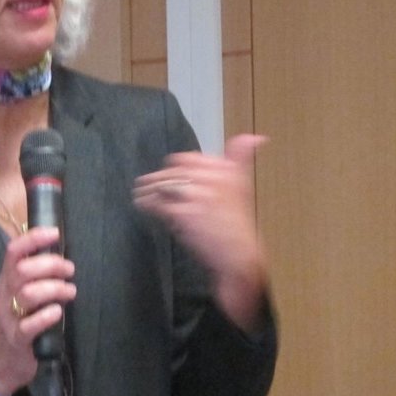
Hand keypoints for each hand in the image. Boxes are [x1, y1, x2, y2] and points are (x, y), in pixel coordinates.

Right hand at [0, 226, 76, 395]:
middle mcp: (5, 294)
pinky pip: (29, 325)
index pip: (14, 251)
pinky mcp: (17, 338)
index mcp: (7, 279)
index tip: (55, 233)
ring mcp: (9, 316)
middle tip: (69, 270)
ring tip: (70, 292)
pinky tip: (57, 312)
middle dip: (50, 265)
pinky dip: (45, 316)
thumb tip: (62, 256)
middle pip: (23, 270)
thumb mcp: (21, 294)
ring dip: (54, 289)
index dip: (33, 239)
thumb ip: (36, 275)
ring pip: (28, 294)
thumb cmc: (19, 320)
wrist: (1, 361)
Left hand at [133, 134, 269, 327]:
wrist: (239, 257)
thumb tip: (256, 137)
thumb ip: (240, 158)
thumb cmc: (238, 227)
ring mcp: (198, 196)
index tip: (168, 175)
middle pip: (173, 172)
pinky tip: (142, 206)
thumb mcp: (241, 188)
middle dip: (157, 179)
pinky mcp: (185, 213)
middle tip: (144, 185)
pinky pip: (159, 204)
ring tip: (139, 194)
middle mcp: (213, 179)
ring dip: (148, 190)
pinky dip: (147, 204)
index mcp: (227, 170)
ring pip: (164, 185)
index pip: (189, 158)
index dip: (175, 166)